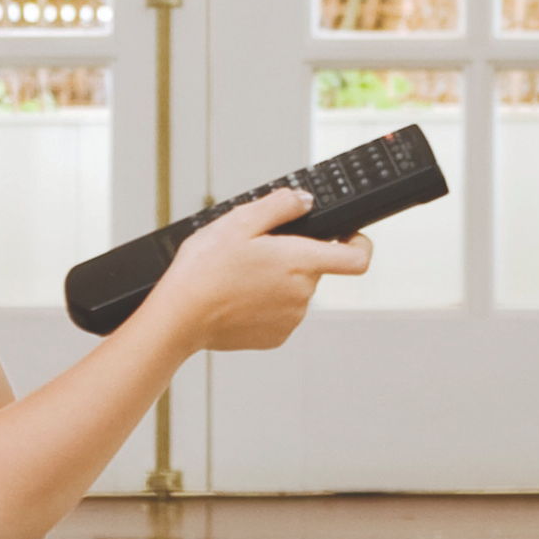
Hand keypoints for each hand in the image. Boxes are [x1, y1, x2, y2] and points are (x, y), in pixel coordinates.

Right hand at [139, 188, 370, 353]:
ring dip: (277, 281)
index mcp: (300, 262)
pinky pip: (280, 313)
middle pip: (315, 269)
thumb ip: (281, 205)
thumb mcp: (240, 220)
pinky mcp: (274, 337)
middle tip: (257, 250)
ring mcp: (290, 319)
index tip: (348, 236)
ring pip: (295, 290)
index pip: (357, 259)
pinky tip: (237, 297)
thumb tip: (305, 200)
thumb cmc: (205, 270)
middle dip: (294, 257)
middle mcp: (302, 294)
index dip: (359, 244)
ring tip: (240, 275)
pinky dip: (265, 304)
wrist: (178, 317)